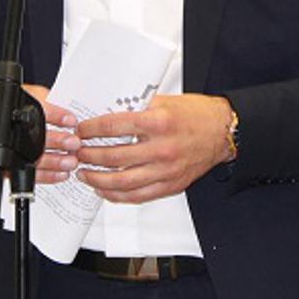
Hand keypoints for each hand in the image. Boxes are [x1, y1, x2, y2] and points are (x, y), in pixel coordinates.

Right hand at [0, 84, 80, 184]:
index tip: (71, 120)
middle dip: (54, 141)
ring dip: (53, 161)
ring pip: (26, 158)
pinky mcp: (1, 165)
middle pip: (26, 136)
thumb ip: (44, 99)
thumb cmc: (13, 104)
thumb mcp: (28, 93)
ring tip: (70, 161)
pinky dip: (46, 175)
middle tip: (73, 143)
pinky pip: (25, 174)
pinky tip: (60, 173)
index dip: (53, 115)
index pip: (29, 107)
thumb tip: (66, 116)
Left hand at [74, 94, 232, 203]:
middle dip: (89, 156)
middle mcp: (161, 148)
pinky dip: (117, 196)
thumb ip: (137, 109)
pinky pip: (138, 196)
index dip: (91, 130)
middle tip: (77, 153)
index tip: (81, 131)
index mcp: (158, 122)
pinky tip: (105, 191)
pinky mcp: (171, 185)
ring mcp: (166, 170)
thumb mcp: (163, 101)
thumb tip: (107, 114)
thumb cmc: (195, 114)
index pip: (114, 127)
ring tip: (84, 175)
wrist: (222, 131)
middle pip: (114, 157)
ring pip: (123, 182)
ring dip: (98, 180)